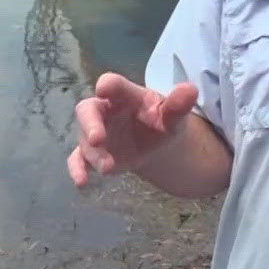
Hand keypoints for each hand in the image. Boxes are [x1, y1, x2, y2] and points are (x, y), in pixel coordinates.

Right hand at [67, 73, 199, 187]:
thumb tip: (191, 89)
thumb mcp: (172, 115)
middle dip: (90, 124)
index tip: (104, 89)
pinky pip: (78, 159)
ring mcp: (96, 132)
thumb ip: (178, 104)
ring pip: (85, 139)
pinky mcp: (93, 153)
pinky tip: (81, 183)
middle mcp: (104, 111)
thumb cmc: (160, 121)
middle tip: (98, 138)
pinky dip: (77, 169)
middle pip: (87, 110)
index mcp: (124, 95)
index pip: (113, 85)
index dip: (108, 86)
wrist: (155, 143)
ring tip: (108, 167)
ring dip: (94, 153)